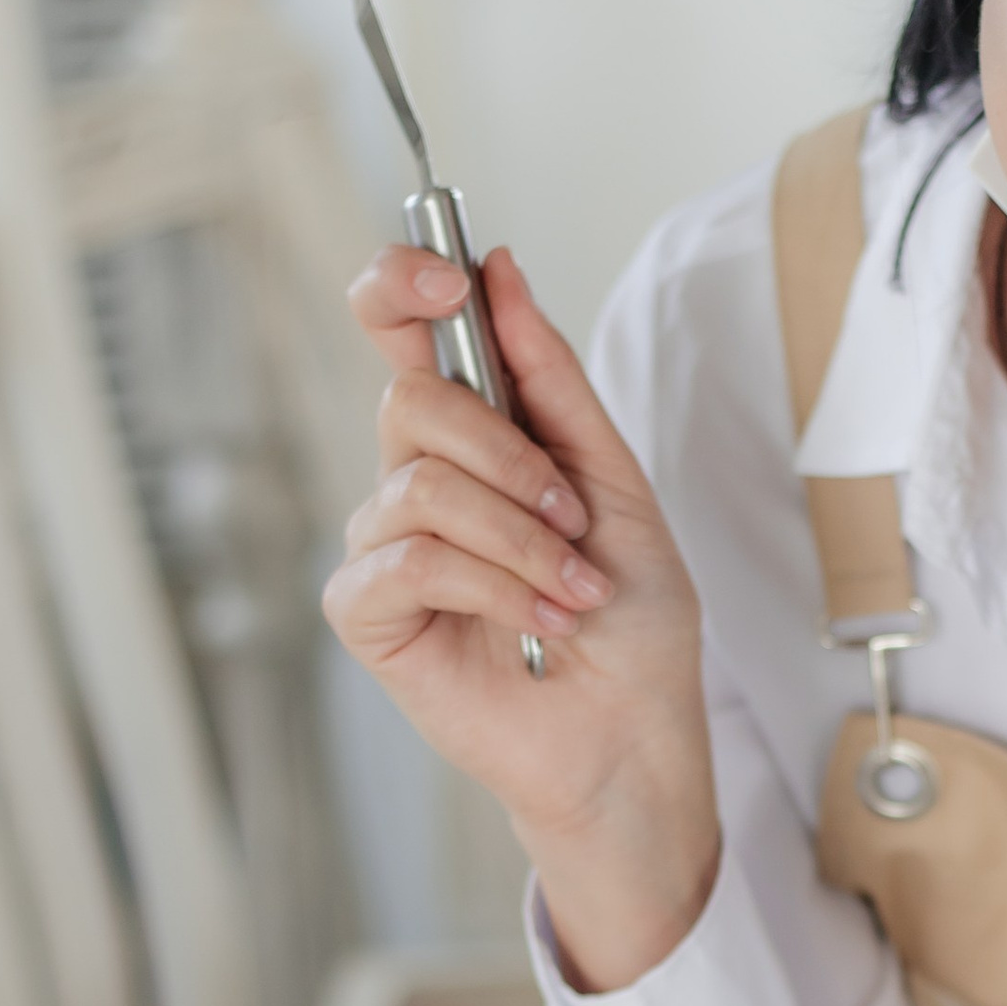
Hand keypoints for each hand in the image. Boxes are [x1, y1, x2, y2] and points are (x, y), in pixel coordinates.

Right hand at [325, 241, 721, 989]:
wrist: (635, 736)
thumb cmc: (632, 624)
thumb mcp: (615, 481)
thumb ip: (551, 380)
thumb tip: (498, 269)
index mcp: (473, 436)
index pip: (399, 328)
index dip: (401, 283)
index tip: (449, 278)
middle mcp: (416, 481)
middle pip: (412, 398)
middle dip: (510, 453)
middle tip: (572, 517)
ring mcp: (386, 547)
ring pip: (418, 484)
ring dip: (519, 536)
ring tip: (573, 591)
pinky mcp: (370, 615)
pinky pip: (408, 559)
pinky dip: (491, 584)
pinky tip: (538, 621)